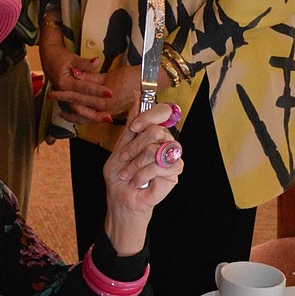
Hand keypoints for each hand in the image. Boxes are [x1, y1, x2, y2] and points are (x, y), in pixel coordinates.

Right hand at [39, 29, 112, 124]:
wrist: (48, 57)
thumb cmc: (59, 56)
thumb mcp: (72, 58)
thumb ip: (84, 63)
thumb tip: (97, 62)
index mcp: (64, 82)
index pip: (84, 87)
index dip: (97, 90)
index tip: (110, 93)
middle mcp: (64, 91)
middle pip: (82, 102)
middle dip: (98, 106)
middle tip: (111, 111)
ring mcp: (65, 96)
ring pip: (79, 110)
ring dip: (93, 115)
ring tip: (107, 119)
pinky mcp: (68, 97)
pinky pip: (77, 109)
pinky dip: (87, 114)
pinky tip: (98, 118)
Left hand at [102, 97, 183, 254]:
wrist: (121, 199)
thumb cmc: (120, 176)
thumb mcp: (120, 146)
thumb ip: (132, 123)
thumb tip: (137, 96)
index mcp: (153, 133)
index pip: (163, 111)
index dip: (149, 115)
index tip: (134, 127)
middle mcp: (166, 142)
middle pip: (156, 130)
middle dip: (134, 146)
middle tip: (124, 158)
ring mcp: (172, 156)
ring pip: (156, 147)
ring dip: (135, 163)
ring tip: (127, 174)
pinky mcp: (175, 172)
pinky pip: (160, 164)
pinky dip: (143, 174)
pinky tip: (137, 181)